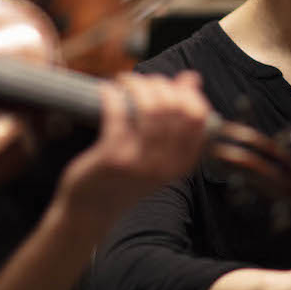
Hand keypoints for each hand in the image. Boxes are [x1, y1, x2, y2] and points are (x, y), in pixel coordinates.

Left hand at [54, 70, 210, 229]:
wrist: (92, 211)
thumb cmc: (125, 177)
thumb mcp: (158, 155)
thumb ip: (176, 121)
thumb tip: (192, 78)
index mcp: (181, 163)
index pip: (198, 118)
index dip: (187, 93)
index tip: (171, 85)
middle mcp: (165, 163)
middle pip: (174, 108)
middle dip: (159, 85)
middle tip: (143, 82)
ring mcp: (140, 162)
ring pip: (150, 109)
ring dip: (137, 86)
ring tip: (125, 82)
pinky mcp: (113, 158)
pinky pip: (118, 114)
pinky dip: (112, 95)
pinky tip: (106, 90)